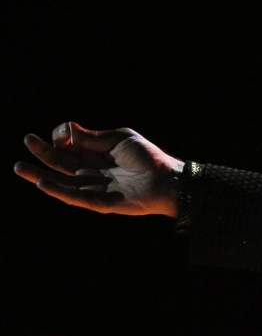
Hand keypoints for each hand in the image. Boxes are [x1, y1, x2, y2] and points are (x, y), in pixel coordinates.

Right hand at [14, 121, 183, 217]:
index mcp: (97, 155)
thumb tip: (67, 132)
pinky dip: (59, 192)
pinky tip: (43, 183)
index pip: (69, 146)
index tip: (64, 133)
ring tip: (19, 168)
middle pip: (61, 164)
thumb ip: (92, 137)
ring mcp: (96, 188)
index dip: (62, 137)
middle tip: (27, 141)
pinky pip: (77, 198)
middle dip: (42, 153)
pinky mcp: (101, 203)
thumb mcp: (118, 139)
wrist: (170, 180)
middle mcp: (93, 172)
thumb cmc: (148, 157)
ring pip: (62, 184)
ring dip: (40, 176)